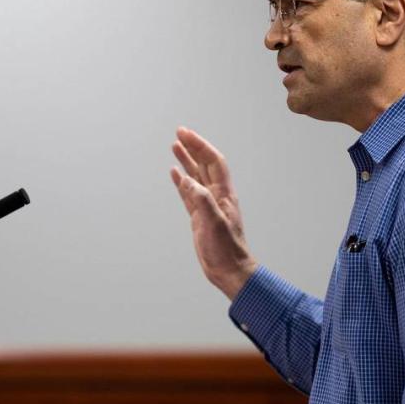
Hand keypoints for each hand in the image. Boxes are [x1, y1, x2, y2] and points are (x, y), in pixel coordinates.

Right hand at [170, 127, 257, 300]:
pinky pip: (189, 193)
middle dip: (193, 147)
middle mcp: (216, 196)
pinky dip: (182, 181)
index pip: (213, 162)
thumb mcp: (214, 223)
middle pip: (204, 165)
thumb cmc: (226, 249)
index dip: (200, 146)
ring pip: (195, 176)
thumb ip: (201, 199)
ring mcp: (207, 205)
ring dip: (186, 161)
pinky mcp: (199, 216)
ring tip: (175, 146)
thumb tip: (187, 179)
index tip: (185, 134)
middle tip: (179, 133)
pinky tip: (175, 173)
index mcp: (224, 194)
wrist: (229, 270)